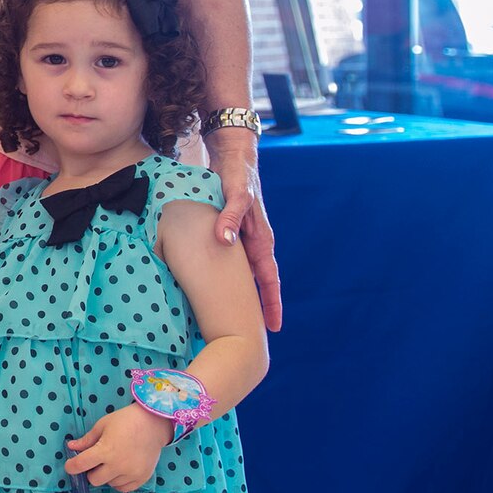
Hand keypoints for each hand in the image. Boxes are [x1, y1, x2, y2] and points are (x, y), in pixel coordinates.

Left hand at [67, 404, 172, 492]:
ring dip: (107, 476)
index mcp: (105, 450)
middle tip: (97, 461)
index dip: (71, 466)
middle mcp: (118, 465)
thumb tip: (71, 447)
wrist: (154, 424)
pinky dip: (119, 482)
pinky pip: (123, 488)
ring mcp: (131, 474)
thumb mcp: (103, 425)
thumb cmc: (125, 421)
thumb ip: (87, 440)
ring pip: (109, 484)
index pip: (81, 465)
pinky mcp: (141, 478)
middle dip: (91, 471)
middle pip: (94, 480)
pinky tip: (121, 469)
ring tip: (114, 461)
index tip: (70, 466)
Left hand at [206, 127, 280, 331]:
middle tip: (254, 335)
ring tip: (239, 321)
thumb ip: (230, 217)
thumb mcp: (234, 195)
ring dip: (245, 296)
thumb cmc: (236, 176)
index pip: (268, 278)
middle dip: (259, 308)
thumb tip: (225, 242)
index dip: (271, 303)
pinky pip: (233, 263)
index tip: (273, 327)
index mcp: (261, 239)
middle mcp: (255, 243)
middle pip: (259, 283)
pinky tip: (219, 290)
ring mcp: (244, 240)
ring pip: (246, 275)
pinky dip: (230, 278)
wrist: (232, 157)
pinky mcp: (232, 234)